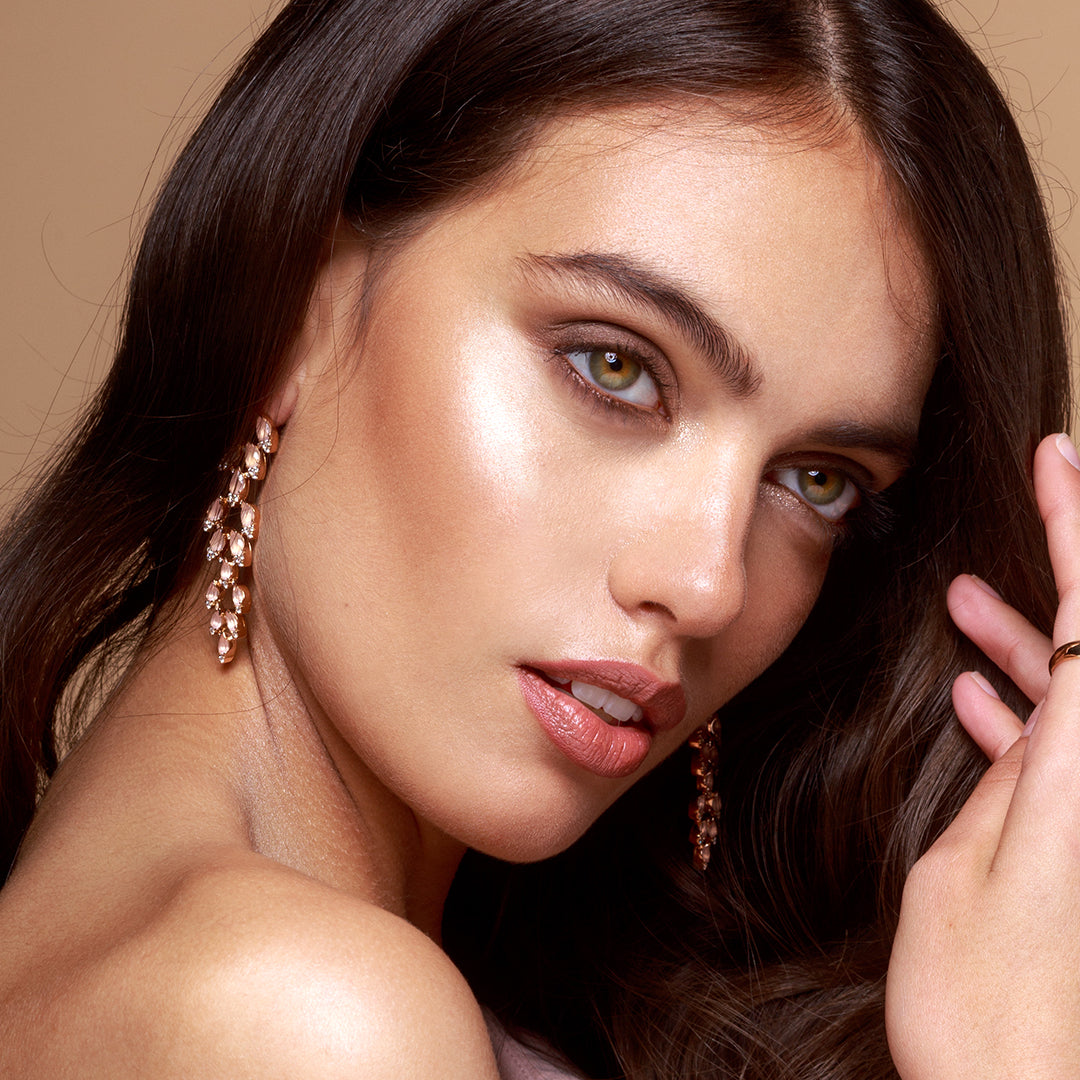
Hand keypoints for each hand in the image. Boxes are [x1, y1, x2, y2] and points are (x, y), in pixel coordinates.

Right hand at [885, 433, 1079, 1078]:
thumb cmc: (988, 1014)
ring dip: (1030, 641)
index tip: (1062, 458)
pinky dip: (1024, 712)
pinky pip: (1062, 751)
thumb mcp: (962, 877)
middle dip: (1073, 559)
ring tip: (966, 599)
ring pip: (1074, 694)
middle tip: (1048, 482)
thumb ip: (1009, 778)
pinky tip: (974, 695)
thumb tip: (1026, 703)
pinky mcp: (1078, 842)